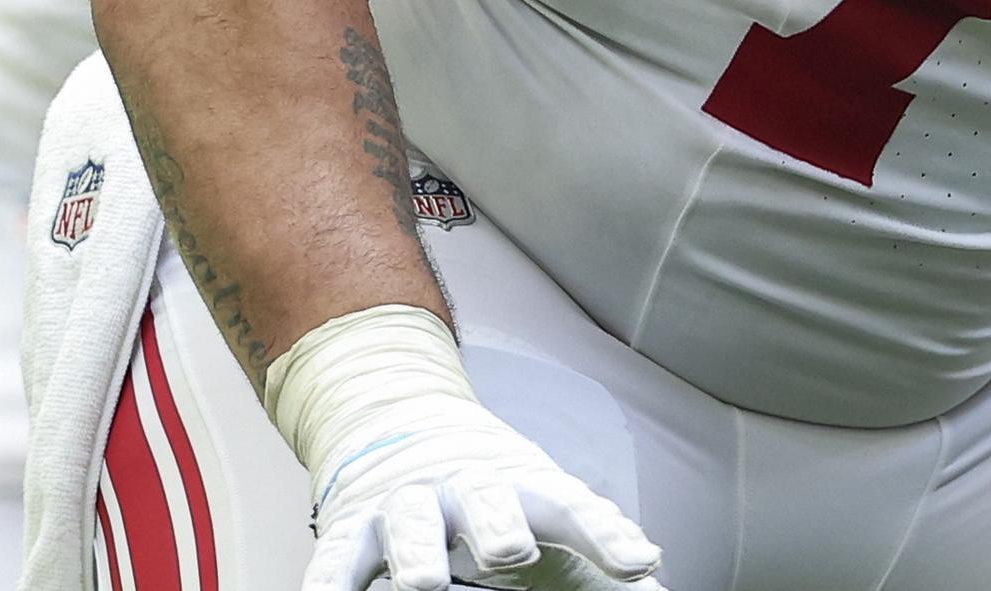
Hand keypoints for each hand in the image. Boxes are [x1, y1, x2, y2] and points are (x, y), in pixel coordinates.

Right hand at [274, 309, 662, 590]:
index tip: (641, 561)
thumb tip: (662, 585)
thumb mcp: (546, 508)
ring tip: (422, 586)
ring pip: (409, 526)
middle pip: (486, 502)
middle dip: (498, 527)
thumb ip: (598, 547)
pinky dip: (328, 582)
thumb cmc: (487, 485)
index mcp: (521, 483)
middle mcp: (464, 486)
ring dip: (416, 556)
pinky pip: (336, 557)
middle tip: (512, 553)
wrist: (397, 416)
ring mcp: (404, 503)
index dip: (606, 533)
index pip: (571, 505)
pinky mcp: (353, 525)